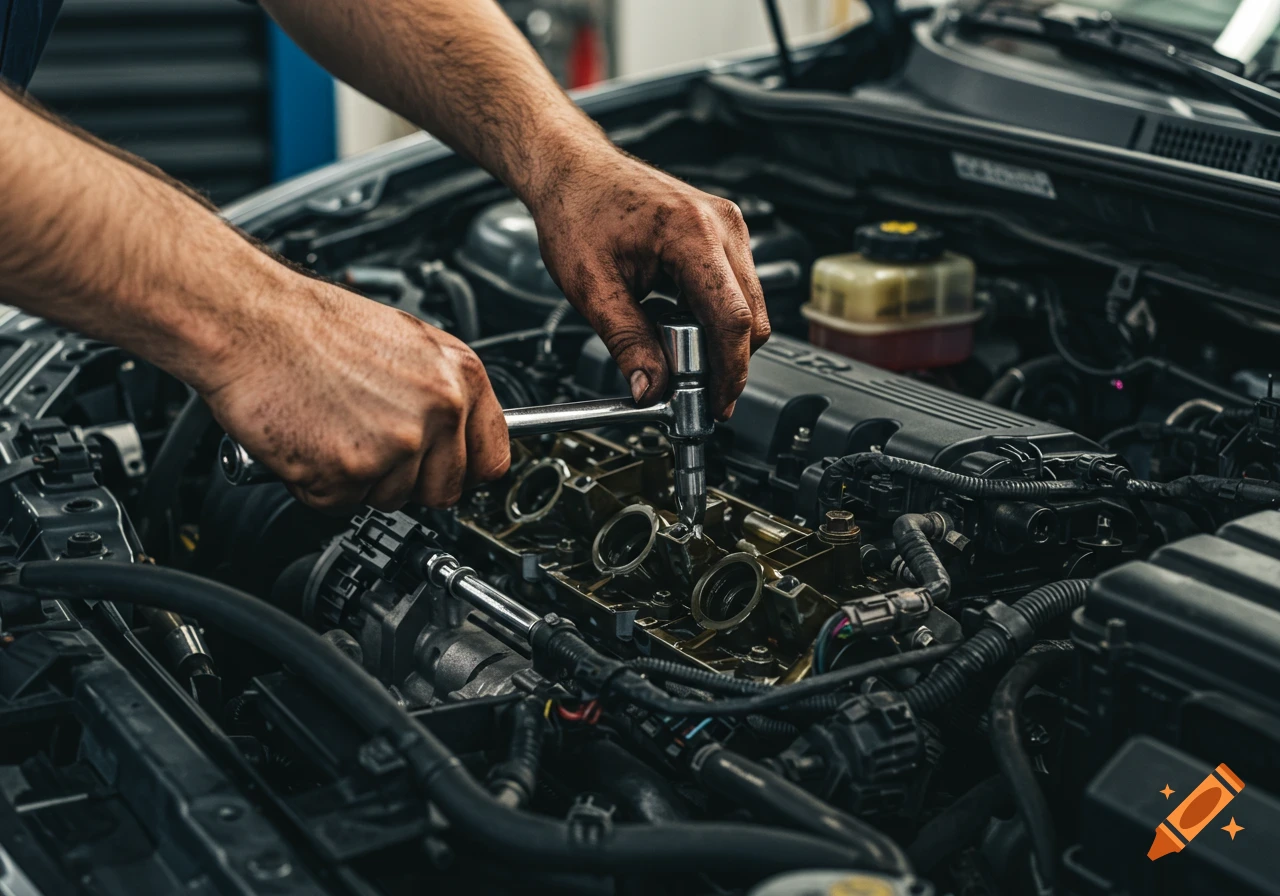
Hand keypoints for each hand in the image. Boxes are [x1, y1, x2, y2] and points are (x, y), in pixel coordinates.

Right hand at [199, 274, 509, 510]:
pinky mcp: (349, 472)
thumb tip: (457, 430)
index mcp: (459, 376)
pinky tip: (308, 440)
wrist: (250, 320)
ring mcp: (396, 446)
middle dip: (407, 481)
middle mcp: (438, 411)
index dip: (464, 472)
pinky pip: (340, 504)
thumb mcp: (406, 343)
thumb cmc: (313, 325)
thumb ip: (440, 392)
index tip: (448, 473)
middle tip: (369, 445)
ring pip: (391, 500)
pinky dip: (316, 485)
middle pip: (443, 491)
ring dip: (358, 480)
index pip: (492, 459)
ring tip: (332, 428)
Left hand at [528, 145, 769, 418]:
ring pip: (749, 305)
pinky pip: (736, 287)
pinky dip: (714, 314)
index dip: (729, 372)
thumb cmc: (577, 210)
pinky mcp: (723, 230)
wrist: (571, 169)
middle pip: (751, 317)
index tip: (718, 403)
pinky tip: (677, 318)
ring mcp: (727, 225)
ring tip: (673, 347)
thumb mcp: (593, 289)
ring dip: (719, 337)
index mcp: (692, 234)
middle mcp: (722, 224)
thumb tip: (652, 390)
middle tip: (689, 386)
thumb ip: (628, 344)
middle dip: (726, 360)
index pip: (732, 320)